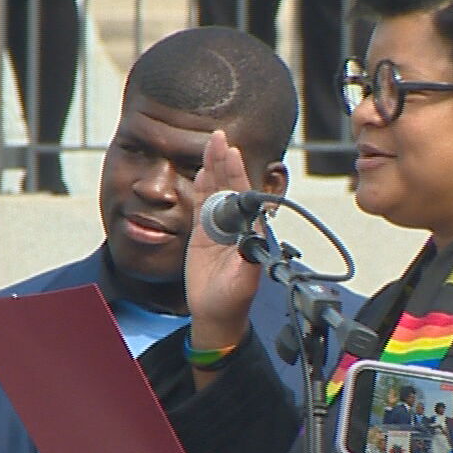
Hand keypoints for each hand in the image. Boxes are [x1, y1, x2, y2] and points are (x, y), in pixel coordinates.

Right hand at [183, 131, 264, 364]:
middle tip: (218, 137)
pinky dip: (201, 187)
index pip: (242, 195)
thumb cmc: (232, 301)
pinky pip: (201, 206)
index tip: (231, 152)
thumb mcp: (244, 283)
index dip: (236, 173)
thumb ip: (249, 260)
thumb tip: (251, 237)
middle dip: (224, 161)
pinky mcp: (203, 235)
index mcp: (248, 232)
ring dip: (213, 168)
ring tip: (211, 144)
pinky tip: (202, 170)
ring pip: (215, 192)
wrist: (216, 315)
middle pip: (229, 186)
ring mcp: (218, 229)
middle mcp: (235, 226)